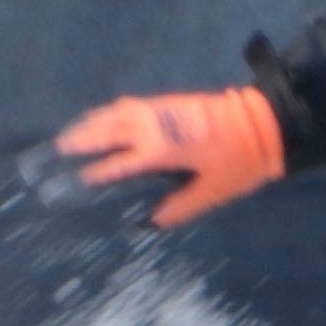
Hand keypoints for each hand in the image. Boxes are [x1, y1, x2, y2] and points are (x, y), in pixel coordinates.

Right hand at [45, 87, 287, 227]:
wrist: (265, 122)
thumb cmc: (241, 161)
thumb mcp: (213, 192)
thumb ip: (180, 207)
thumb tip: (151, 223)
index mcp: (163, 150)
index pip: (121, 163)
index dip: (99, 173)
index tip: (79, 181)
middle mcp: (156, 127)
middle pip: (111, 131)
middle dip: (85, 139)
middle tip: (60, 148)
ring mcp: (162, 110)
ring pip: (118, 113)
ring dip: (95, 121)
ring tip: (73, 131)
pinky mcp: (170, 102)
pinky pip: (131, 105)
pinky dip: (112, 110)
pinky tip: (106, 114)